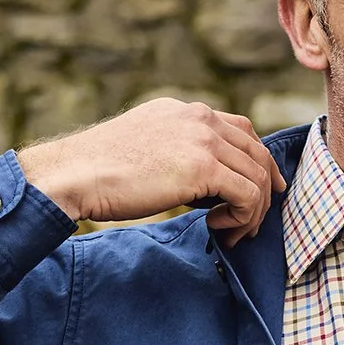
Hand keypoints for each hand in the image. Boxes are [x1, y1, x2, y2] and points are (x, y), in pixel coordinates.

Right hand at [19, 97, 286, 242]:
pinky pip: (248, 195)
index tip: (265, 188)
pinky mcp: (204, 167)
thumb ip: (177, 152)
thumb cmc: (102, 172)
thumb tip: (203, 182)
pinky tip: (219, 228)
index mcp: (186, 111)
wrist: (78, 173)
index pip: (241, 130)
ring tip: (232, 233)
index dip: (258, 161)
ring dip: (252, 212)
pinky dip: (243, 218)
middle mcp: (200, 118)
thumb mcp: (146, 147)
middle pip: (256, 152)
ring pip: (257, 176)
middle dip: (264, 190)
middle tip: (253, 222)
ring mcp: (203, 139)